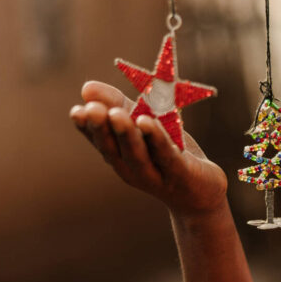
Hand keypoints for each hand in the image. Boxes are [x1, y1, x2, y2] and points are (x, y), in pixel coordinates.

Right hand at [69, 81, 227, 215]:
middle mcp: (132, 168)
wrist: (203, 193)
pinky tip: (147, 123)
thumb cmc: (168, 155)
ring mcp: (155, 175)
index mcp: (120, 156)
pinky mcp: (180, 174)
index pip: (99, 141)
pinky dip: (156, 139)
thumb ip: (118, 105)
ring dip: (126, 134)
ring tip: (116, 114)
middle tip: (91, 109)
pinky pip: (166, 155)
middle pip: (114, 149)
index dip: (87, 127)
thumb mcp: (144, 125)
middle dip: (102, 128)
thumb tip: (86, 88)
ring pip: (137, 154)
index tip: (77, 111)